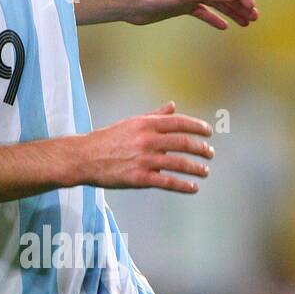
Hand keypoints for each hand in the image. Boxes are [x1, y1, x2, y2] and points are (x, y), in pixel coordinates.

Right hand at [79, 101, 213, 193]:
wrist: (85, 158)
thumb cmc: (109, 139)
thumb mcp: (132, 123)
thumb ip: (155, 116)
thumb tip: (173, 106)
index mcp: (146, 124)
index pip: (179, 123)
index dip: (197, 127)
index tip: (209, 132)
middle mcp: (147, 140)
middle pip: (183, 143)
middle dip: (201, 148)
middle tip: (210, 153)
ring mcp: (144, 159)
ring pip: (179, 163)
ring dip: (196, 168)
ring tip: (205, 171)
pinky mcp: (139, 178)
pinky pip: (167, 182)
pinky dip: (183, 185)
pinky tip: (193, 187)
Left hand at [128, 0, 257, 29]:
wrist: (134, 3)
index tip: (250, 8)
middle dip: (242, 4)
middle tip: (254, 18)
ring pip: (217, 3)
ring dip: (232, 12)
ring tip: (246, 24)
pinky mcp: (182, 7)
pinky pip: (204, 12)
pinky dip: (214, 18)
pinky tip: (224, 27)